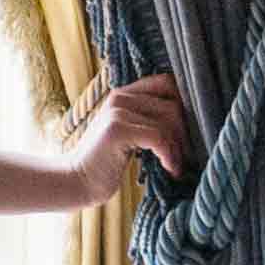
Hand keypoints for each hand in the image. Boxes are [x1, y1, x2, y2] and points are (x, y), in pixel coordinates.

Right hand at [60, 71, 189, 198]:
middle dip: (186, 133)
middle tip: (185, 156)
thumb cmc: (105, 162)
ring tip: (175, 167)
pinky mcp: (117, 130)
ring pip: (169, 121)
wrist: (75, 181)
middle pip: (174, 104)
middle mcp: (120, 98)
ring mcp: (117, 112)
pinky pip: (159, 137)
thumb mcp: (127, 134)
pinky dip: (170, 156)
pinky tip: (169, 170)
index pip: (167, 82)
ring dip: (179, 149)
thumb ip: (147, 120)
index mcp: (123, 94)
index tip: (187, 134)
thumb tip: (189, 120)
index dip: (185, 105)